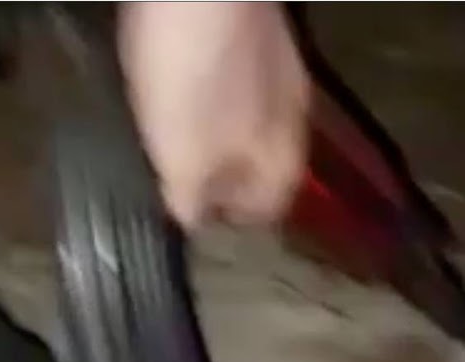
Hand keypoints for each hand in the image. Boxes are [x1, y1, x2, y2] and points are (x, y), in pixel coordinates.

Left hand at [119, 2, 311, 229]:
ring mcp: (282, 70)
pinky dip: (211, 88)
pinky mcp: (260, 33)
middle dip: (221, 171)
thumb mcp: (181, 157)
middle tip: (172, 168)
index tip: (187, 213)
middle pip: (260, 163)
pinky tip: (179, 76)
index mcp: (282, 159)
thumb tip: (190, 224)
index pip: (266, 211)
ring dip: (217, 128)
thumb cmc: (191, 76)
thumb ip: (190, 200)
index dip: (226, 219)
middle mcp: (296, 118)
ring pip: (251, 118)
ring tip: (169, 123)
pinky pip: (238, 79)